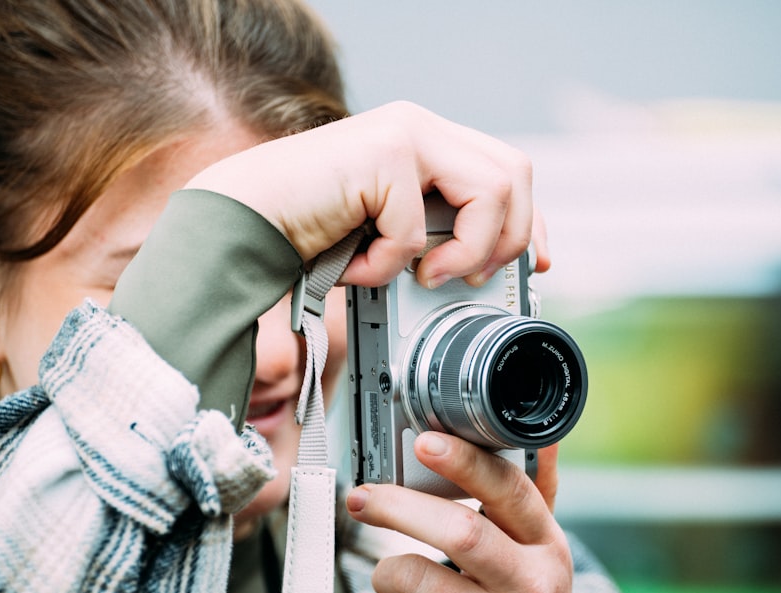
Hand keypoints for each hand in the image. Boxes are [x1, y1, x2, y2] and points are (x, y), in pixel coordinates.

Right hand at [186, 101, 548, 288]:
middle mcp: (421, 126)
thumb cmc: (313, 231)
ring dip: (464, 252)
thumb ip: (438, 229)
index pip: (507, 170)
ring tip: (421, 277)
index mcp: (428, 141)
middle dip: (507, 238)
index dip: (530, 220)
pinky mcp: (383, 154)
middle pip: (516, 174)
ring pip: (489, 193)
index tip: (535, 264)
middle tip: (468, 276)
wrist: (245, 220)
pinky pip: (417, 229)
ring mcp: (404, 133)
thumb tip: (492, 262)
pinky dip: (387, 265)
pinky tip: (358, 266)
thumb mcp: (393, 230)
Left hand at [345, 434, 579, 592]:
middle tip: (364, 497)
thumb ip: (534, 497)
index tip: (425, 442)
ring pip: (415, 578)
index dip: (465, 462)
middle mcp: (530, 590)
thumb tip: (545, 438)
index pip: (510, 493)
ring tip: (393, 574)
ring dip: (387, 570)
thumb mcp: (542, 554)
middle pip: (459, 530)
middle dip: (399, 506)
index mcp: (547, 548)